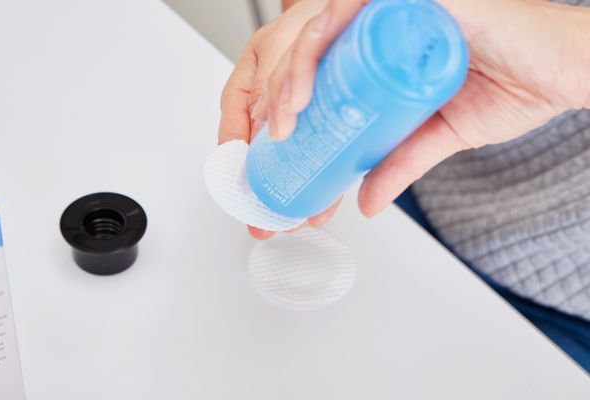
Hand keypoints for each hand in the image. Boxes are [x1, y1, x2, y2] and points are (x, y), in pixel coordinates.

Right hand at [218, 0, 342, 239]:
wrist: (353, 13)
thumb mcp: (281, 45)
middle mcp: (274, 104)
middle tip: (263, 218)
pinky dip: (322, 179)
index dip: (234, 161)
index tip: (239, 187)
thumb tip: (260, 126)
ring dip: (291, 192)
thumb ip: (270, 82)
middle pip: (261, 154)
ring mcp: (301, 115)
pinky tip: (323, 198)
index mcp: (252, 84)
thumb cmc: (311, 20)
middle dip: (262, 190)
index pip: (233, 127)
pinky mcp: (329, 122)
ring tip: (292, 217)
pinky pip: (321, 155)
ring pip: (291, 161)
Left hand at [266, 0, 589, 217]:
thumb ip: (399, 163)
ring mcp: (399, 6)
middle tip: (277, 135)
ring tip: (288, 113)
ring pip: (326, 28)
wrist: (566, 72)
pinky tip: (308, 73)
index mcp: (386, 52)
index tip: (280, 140)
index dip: (292, 101)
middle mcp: (387, 24)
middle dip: (283, 92)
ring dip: (295, 70)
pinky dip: (325, 35)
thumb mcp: (439, 136)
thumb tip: (366, 202)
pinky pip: (358, 4)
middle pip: (315, 50)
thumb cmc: (514, 87)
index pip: (324, 70)